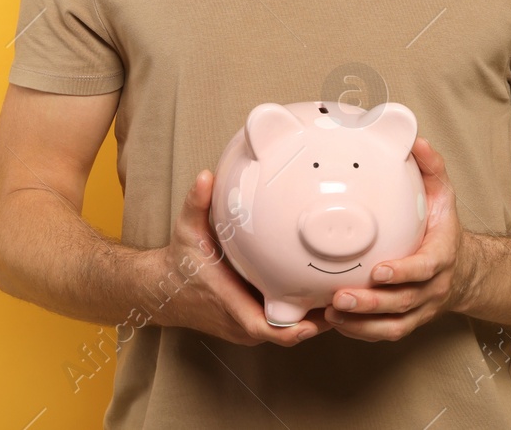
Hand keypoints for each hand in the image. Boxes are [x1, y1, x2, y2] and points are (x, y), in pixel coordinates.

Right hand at [148, 169, 333, 346]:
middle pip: (287, 333)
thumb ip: (196, 203)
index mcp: (229, 302)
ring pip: (286, 331)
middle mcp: (240, 322)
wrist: (163, 291)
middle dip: (317, 322)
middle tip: (347, 303)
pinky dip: (300, 317)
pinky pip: (280, 326)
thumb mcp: (186, 230)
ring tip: (343, 299)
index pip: (264, 328)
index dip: (292, 329)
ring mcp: (245, 328)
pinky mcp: (249, 326)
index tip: (315, 321)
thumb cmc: (179, 263)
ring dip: (312, 320)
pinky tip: (320, 298)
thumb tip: (205, 176)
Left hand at [324, 137, 470, 341]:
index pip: (425, 268)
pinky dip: (362, 332)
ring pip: (393, 323)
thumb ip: (430, 167)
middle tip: (340, 296)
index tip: (378, 271)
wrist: (463, 270)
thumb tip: (414, 139)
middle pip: (403, 302)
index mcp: (441, 256)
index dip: (404, 272)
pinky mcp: (409, 321)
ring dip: (362, 322)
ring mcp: (421, 308)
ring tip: (333, 312)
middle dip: (372, 302)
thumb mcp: (443, 194)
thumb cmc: (442, 228)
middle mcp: (433, 287)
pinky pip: (387, 333)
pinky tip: (337, 322)